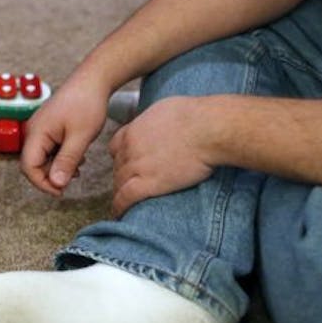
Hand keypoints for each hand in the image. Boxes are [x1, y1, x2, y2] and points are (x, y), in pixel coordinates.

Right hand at [19, 77, 110, 196]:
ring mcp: (40, 128)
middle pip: (33, 164)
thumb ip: (67, 161)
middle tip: (74, 177)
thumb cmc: (87, 104)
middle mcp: (34, 130)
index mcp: (37, 132)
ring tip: (79, 166)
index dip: (42, 183)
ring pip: (42, 158)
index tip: (61, 191)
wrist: (93, 80)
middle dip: (51, 175)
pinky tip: (77, 156)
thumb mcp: (80, 137)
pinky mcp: (49, 127)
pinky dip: (61, 157)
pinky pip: (49, 149)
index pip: (28, 167)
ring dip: (58, 167)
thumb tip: (57, 184)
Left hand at [108, 96, 214, 215]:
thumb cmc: (194, 116)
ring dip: (121, 192)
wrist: (207, 130)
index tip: (125, 164)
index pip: (115, 147)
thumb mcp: (165, 109)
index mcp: (134, 130)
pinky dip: (120, 206)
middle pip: (117, 166)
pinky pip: (126, 197)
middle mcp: (130, 148)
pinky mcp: (149, 184)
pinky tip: (119, 213)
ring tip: (124, 201)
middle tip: (128, 185)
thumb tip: (158, 122)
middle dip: (121, 176)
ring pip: (120, 183)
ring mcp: (138, 166)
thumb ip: (154, 120)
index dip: (120, 157)